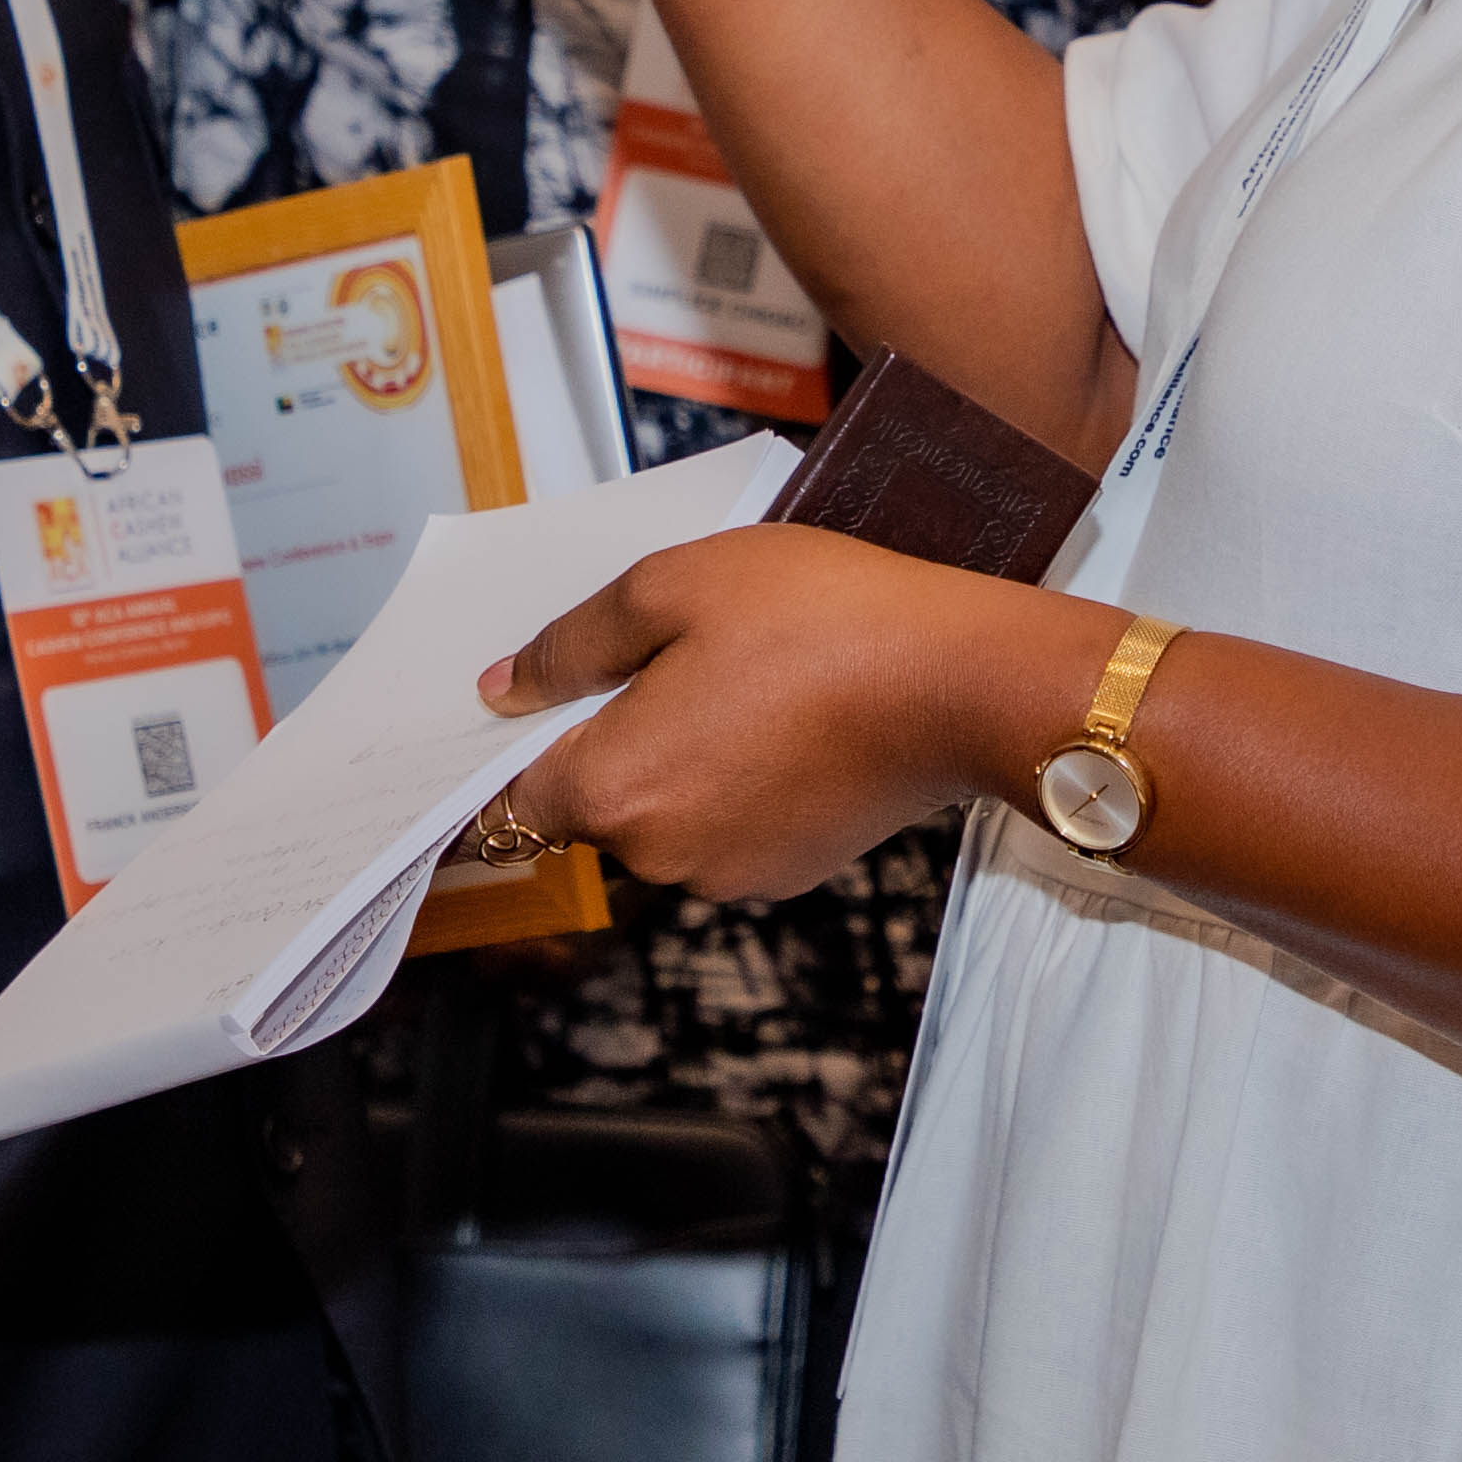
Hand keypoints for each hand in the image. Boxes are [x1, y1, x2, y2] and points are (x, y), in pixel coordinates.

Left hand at [473, 525, 1115, 903]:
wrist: (959, 681)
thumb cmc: (820, 618)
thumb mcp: (673, 587)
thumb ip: (570, 644)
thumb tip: (501, 688)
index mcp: (615, 788)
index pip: (508, 803)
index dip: (508, 754)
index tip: (531, 709)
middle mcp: (659, 854)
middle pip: (593, 803)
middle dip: (613, 737)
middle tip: (671, 656)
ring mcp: (727, 874)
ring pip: (664, 816)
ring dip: (680, 760)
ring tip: (743, 679)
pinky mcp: (787, 874)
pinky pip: (726, 828)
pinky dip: (737, 783)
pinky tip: (784, 719)